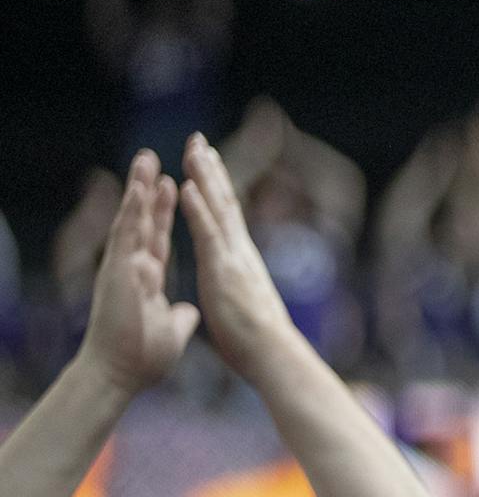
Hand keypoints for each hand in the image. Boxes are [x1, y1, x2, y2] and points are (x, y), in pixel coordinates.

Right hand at [80, 151, 199, 393]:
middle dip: (148, 189)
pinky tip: (140, 190)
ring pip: (132, 220)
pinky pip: (127, 237)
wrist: (121, 374)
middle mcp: (132, 266)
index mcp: (146, 276)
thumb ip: (178, 316)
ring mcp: (123, 267)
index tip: (171, 184)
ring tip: (145, 160)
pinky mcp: (118, 273)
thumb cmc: (142, 356)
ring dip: (138, 190)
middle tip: (152, 157)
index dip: (163, 211)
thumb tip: (188, 313)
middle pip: (142, 220)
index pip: (156, 235)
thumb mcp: (171, 330)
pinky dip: (133, 213)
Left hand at [177, 134, 297, 374]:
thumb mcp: (243, 309)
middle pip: (225, 202)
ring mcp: (233, 258)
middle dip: (211, 170)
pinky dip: (198, 207)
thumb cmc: (258, 343)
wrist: (273, 356)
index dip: (216, 189)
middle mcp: (241, 252)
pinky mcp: (223, 270)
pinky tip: (188, 185)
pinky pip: (208, 232)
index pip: (227, 218)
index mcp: (241, 262)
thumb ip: (239, 293)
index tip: (206, 164)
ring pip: (218, 208)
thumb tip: (242, 295)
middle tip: (199, 140)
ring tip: (193, 148)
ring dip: (204, 176)